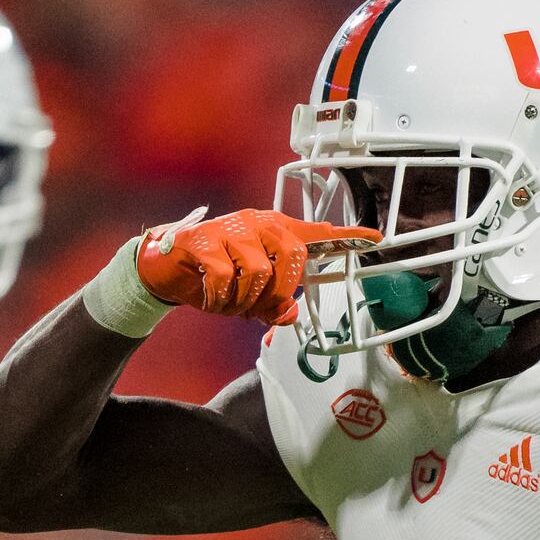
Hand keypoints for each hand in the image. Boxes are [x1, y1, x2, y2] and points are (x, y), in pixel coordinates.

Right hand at [137, 209, 380, 325]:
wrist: (164, 269)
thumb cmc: (213, 277)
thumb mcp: (248, 297)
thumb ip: (272, 307)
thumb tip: (288, 316)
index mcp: (273, 231)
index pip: (315, 233)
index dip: (346, 237)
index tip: (375, 239)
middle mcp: (257, 223)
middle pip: (293, 257)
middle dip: (279, 292)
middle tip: (258, 306)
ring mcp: (230, 229)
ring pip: (258, 272)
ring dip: (244, 301)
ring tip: (229, 304)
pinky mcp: (203, 241)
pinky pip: (225, 277)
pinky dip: (220, 298)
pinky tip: (211, 297)